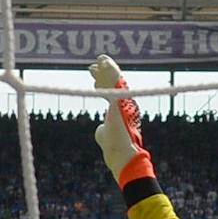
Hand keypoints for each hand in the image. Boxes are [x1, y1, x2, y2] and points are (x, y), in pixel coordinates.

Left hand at [91, 56, 153, 184]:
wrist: (122, 155)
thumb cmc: (114, 149)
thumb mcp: (106, 136)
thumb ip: (104, 128)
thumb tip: (101, 128)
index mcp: (122, 111)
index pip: (114, 93)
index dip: (105, 84)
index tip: (95, 80)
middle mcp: (125, 104)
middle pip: (114, 84)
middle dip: (103, 74)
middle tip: (92, 67)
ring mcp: (123, 102)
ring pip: (115, 80)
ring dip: (105, 69)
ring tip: (94, 64)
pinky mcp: (119, 101)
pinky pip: (114, 81)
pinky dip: (109, 71)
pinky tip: (102, 63)